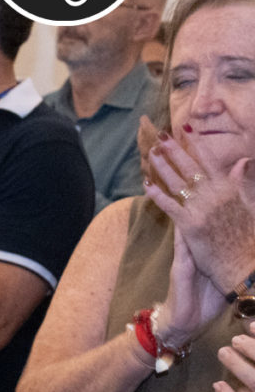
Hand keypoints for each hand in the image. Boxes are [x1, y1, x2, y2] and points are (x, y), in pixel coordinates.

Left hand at [144, 133, 254, 299]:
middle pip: (191, 167)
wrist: (243, 263)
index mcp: (229, 188)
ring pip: (178, 182)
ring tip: (151, 154)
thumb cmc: (244, 236)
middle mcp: (216, 194)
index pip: (210, 160)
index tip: (186, 129)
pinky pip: (170, 206)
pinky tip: (146, 185)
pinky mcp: (191, 224)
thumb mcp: (245, 204)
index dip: (196, 144)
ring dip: (163, 167)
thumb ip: (238, 182)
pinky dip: (158, 195)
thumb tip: (240, 162)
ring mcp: (203, 208)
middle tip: (161, 136)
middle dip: (175, 150)